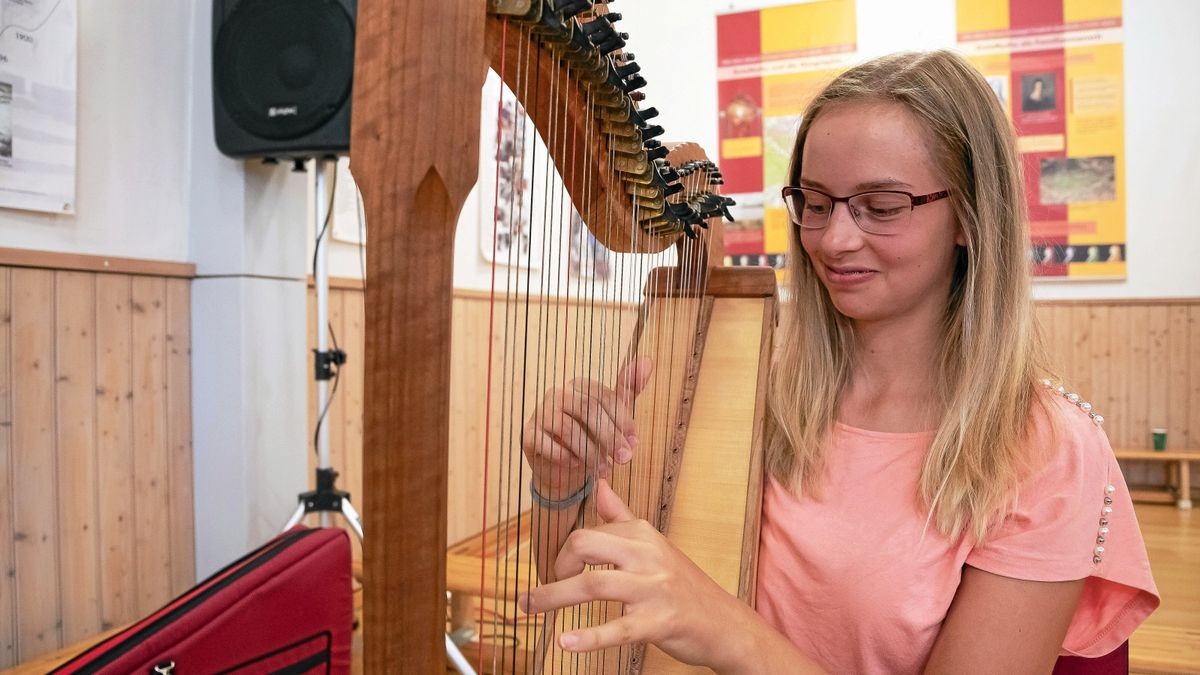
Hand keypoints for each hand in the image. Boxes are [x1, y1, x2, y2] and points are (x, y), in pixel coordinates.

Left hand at [517, 479, 751, 669]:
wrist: (722, 623)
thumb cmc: (682, 584)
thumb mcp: (654, 544)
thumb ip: (621, 515)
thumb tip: (598, 483)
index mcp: (642, 534)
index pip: (589, 531)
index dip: (563, 552)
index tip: (555, 570)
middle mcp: (647, 555)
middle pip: (586, 545)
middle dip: (555, 565)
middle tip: (540, 588)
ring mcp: (653, 589)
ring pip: (594, 585)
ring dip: (553, 597)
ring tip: (530, 608)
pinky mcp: (657, 622)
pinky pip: (617, 628)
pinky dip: (589, 636)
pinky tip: (565, 642)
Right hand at [521, 358, 652, 499]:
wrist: (563, 468)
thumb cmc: (589, 437)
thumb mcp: (612, 415)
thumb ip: (628, 390)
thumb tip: (647, 361)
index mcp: (580, 386)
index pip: (603, 397)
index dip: (622, 420)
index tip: (634, 441)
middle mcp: (558, 394)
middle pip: (587, 410)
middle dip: (609, 437)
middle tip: (624, 459)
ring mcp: (541, 413)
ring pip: (566, 427)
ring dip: (589, 451)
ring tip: (604, 469)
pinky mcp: (528, 434)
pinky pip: (544, 442)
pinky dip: (563, 455)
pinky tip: (575, 465)